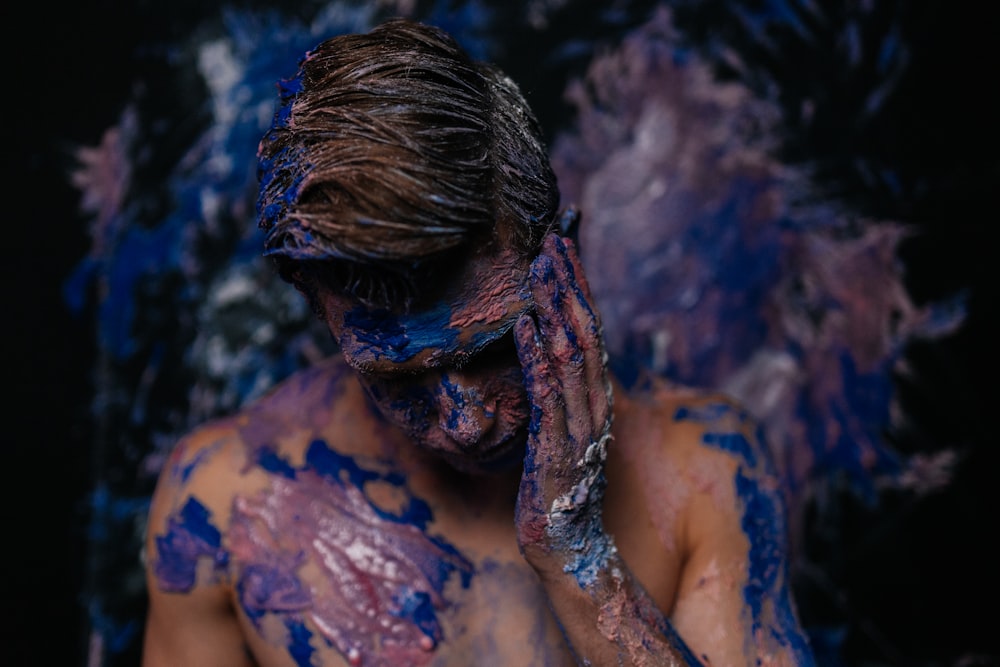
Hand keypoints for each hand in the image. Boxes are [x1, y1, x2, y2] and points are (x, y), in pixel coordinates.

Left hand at [513, 233, 615, 585]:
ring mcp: (578, 427)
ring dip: (554, 309)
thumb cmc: (561, 490)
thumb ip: (561, 396)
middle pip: (585, 332)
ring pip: (571, 355)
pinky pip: (548, 397)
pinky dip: (537, 358)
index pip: (589, 330)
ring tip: (538, 268)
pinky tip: (524, 327)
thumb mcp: (564, 433)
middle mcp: (594, 406)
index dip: (577, 287)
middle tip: (550, 238)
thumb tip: (546, 360)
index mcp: (596, 399)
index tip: (561, 245)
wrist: (571, 550)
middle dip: (568, 284)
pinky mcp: (555, 450)